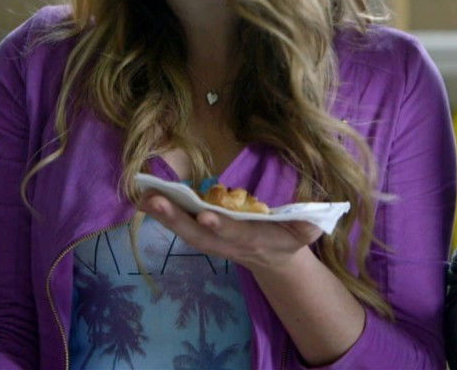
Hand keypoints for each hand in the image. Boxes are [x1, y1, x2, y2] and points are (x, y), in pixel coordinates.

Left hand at [138, 192, 322, 271]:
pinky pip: (182, 226)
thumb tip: (312, 219)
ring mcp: (214, 242)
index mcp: (254, 240)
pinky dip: (163, 214)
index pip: (235, 234)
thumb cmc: (291, 239)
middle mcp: (229, 244)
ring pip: (186, 232)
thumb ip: (309, 225)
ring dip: (164, 216)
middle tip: (155, 201)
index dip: (222, 226)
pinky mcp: (205, 235)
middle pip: (199, 235)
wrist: (275, 260)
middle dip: (177, 219)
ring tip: (144, 196)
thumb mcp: (307, 232)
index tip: (205, 215)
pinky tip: (145, 198)